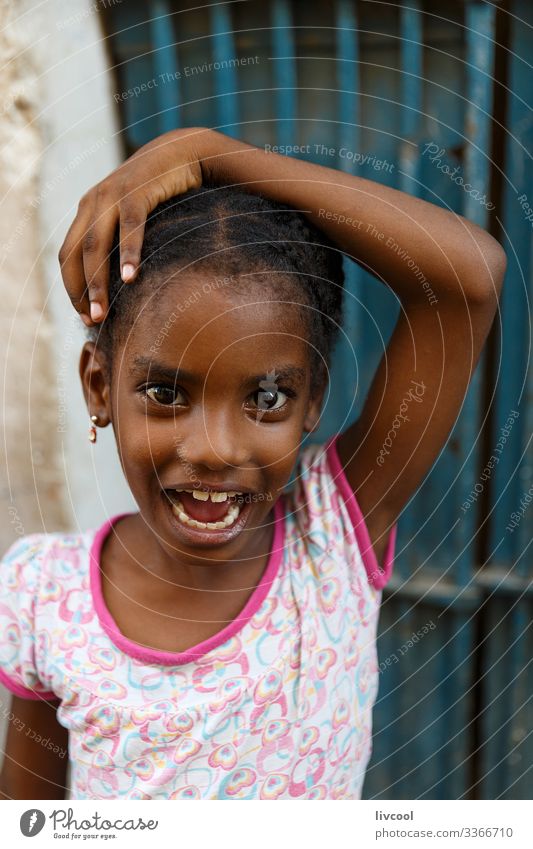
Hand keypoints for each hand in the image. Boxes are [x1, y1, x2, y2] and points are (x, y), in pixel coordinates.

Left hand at [58, 127, 208, 323]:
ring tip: (104, 312)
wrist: (182, 152)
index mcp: (88, 212)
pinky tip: (132, 277)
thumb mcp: (133, 217)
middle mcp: (92, 203)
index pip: (68, 258)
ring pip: (95, 246)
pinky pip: (130, 227)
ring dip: (98, 283)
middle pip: (76, 256)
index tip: (86, 316)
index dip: (73, 289)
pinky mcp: (136, 190)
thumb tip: (123, 284)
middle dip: (81, 292)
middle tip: (93, 322)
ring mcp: (112, 195)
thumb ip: (120, 241)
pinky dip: (128, 253)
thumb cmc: (161, 192)